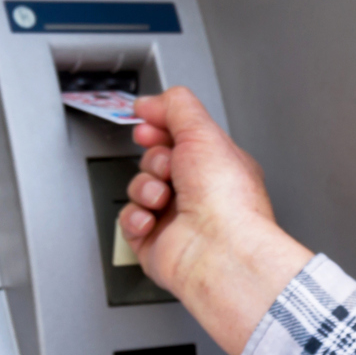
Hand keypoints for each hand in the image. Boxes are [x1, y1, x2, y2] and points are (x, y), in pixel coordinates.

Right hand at [121, 87, 312, 354]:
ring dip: (145, 188)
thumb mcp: (203, 132)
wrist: (219, 252)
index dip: (160, 126)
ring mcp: (176, 217)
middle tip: (167, 168)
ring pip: (139, 187)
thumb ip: (176, 106)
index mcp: (217, 164)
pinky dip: (135, 217)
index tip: (148, 123)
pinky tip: (152, 220)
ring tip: (163, 199)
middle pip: (155, 159)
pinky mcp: (155, 240)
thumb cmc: (227, 202)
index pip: (181, 136)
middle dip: (154, 159)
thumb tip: (151, 102)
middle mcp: (199, 191)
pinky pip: (128, 218)